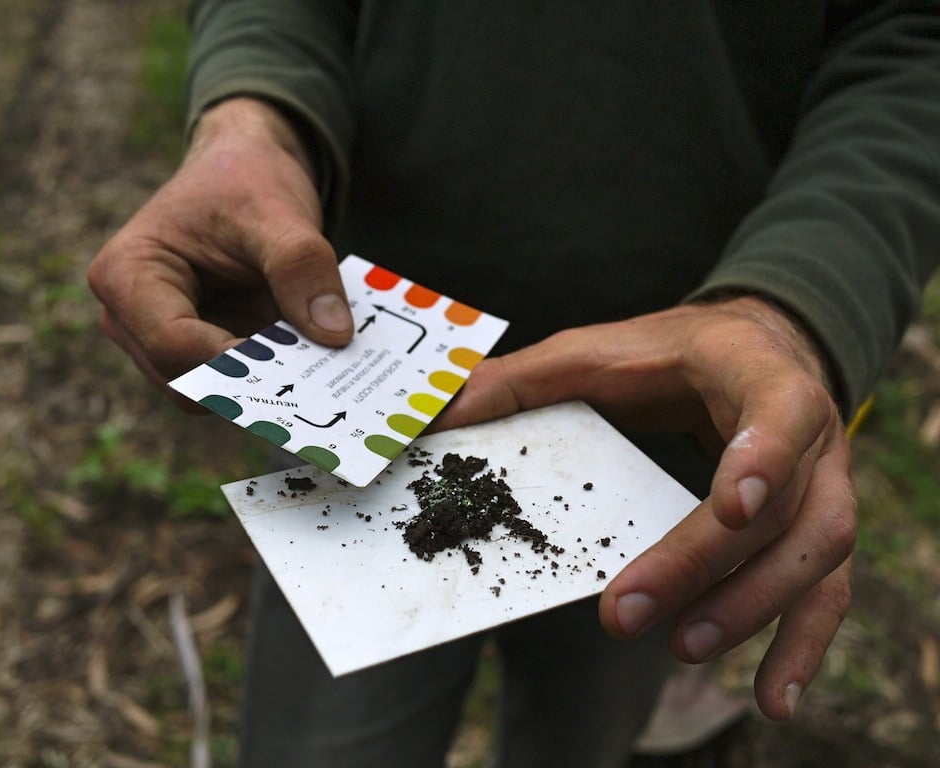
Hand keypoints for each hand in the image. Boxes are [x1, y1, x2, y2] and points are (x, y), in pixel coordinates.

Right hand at [88, 98, 352, 405]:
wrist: (245, 173)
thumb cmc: (245, 181)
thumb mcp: (278, 213)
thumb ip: (302, 267)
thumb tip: (334, 335)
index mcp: (126, 276)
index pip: (173, 346)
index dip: (236, 361)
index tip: (298, 360)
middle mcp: (129, 320)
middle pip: (190, 382)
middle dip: (255, 378)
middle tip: (322, 368)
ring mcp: (159, 342)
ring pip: (216, 393)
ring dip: (269, 379)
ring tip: (319, 353)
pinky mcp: (197, 354)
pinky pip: (236, 385)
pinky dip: (275, 375)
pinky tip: (312, 353)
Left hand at [433, 296, 855, 720]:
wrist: (754, 348)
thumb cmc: (669, 354)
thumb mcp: (595, 351)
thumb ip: (521, 381)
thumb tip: (439, 415)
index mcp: (756, 372)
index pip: (779, 413)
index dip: (763, 459)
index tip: (730, 506)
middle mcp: (810, 432)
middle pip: (784, 508)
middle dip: (708, 566)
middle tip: (630, 615)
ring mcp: (826, 484)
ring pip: (816, 556)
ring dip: (753, 611)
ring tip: (682, 648)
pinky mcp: (820, 528)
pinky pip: (827, 593)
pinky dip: (802, 647)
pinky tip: (769, 698)